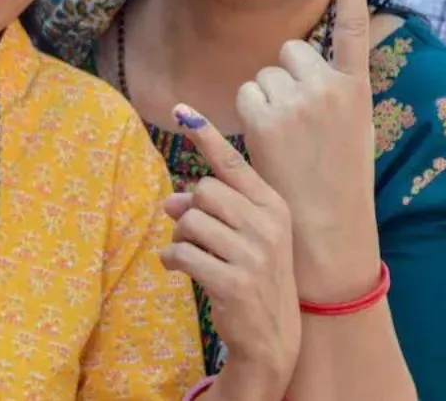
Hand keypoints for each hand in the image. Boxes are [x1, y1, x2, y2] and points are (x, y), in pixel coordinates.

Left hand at [162, 105, 298, 397]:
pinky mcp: (233, 281)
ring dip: (179, 238)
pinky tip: (179, 270)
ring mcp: (253, 254)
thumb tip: (171, 200)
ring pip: (189, 222)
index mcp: (274, 206)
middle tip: (192, 233)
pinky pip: (181, 253)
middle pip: (203, 192)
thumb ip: (213, 210)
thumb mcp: (244, 237)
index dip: (206, 137)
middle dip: (188, 211)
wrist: (274, 336)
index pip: (234, 164)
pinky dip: (171, 260)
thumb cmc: (254, 276)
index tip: (182, 109)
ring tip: (191, 255)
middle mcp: (268, 225)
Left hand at [237, 0, 379, 301]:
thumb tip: (298, 62)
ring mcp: (297, 102)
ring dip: (266, 95)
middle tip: (298, 119)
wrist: (325, 223)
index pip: (354, 30)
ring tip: (285, 136)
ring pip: (264, 74)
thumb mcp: (351, 127)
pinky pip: (246, 93)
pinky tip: (267, 140)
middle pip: (291, 51)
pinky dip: (249, 112)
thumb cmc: (337, 176)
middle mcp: (329, 88)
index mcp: (356, 89)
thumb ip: (333, 90)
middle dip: (287, 75)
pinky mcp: (265, 117)